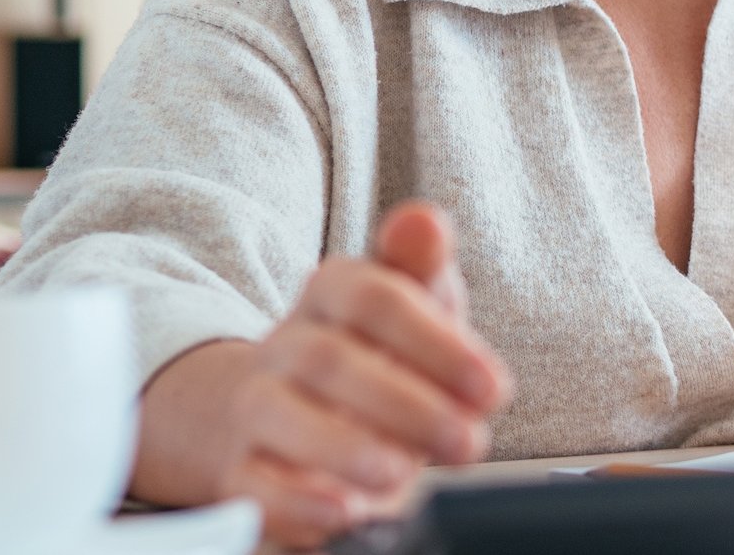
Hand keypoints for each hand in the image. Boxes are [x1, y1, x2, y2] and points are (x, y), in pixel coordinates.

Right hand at [145, 203, 512, 548]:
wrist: (283, 412)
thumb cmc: (371, 356)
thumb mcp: (410, 306)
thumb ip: (422, 268)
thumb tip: (426, 221)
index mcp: (332, 291)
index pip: (374, 298)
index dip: (436, 342)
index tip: (492, 388)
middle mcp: (287, 344)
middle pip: (330, 360)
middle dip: (405, 404)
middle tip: (467, 441)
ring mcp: (256, 406)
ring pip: (280, 415)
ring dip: (343, 447)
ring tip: (398, 473)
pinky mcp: (240, 471)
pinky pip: (251, 484)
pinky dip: (295, 502)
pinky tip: (342, 512)